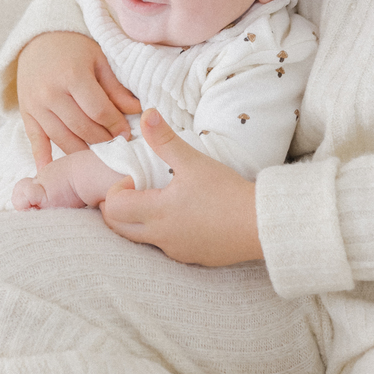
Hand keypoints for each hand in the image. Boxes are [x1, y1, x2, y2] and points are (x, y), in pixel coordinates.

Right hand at [17, 32, 140, 169]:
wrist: (39, 39)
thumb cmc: (75, 49)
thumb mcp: (99, 60)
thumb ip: (116, 88)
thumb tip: (138, 111)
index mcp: (72, 75)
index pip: (99, 111)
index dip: (116, 126)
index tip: (128, 134)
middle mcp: (51, 93)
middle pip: (82, 128)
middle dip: (104, 140)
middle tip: (118, 147)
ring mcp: (36, 106)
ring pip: (63, 139)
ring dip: (83, 151)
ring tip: (99, 157)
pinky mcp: (26, 115)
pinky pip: (35, 142)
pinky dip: (43, 159)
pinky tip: (51, 174)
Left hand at [100, 111, 263, 267]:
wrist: (260, 225)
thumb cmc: (226, 192)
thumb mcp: (194, 161)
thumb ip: (165, 140)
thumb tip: (146, 114)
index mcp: (156, 212)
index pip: (113, 207)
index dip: (117, 190)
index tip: (137, 179)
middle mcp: (161, 236)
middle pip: (119, 229)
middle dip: (120, 208)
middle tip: (137, 191)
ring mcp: (176, 251)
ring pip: (142, 240)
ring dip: (140, 222)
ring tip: (162, 201)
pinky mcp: (192, 258)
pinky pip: (167, 248)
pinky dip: (164, 232)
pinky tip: (185, 217)